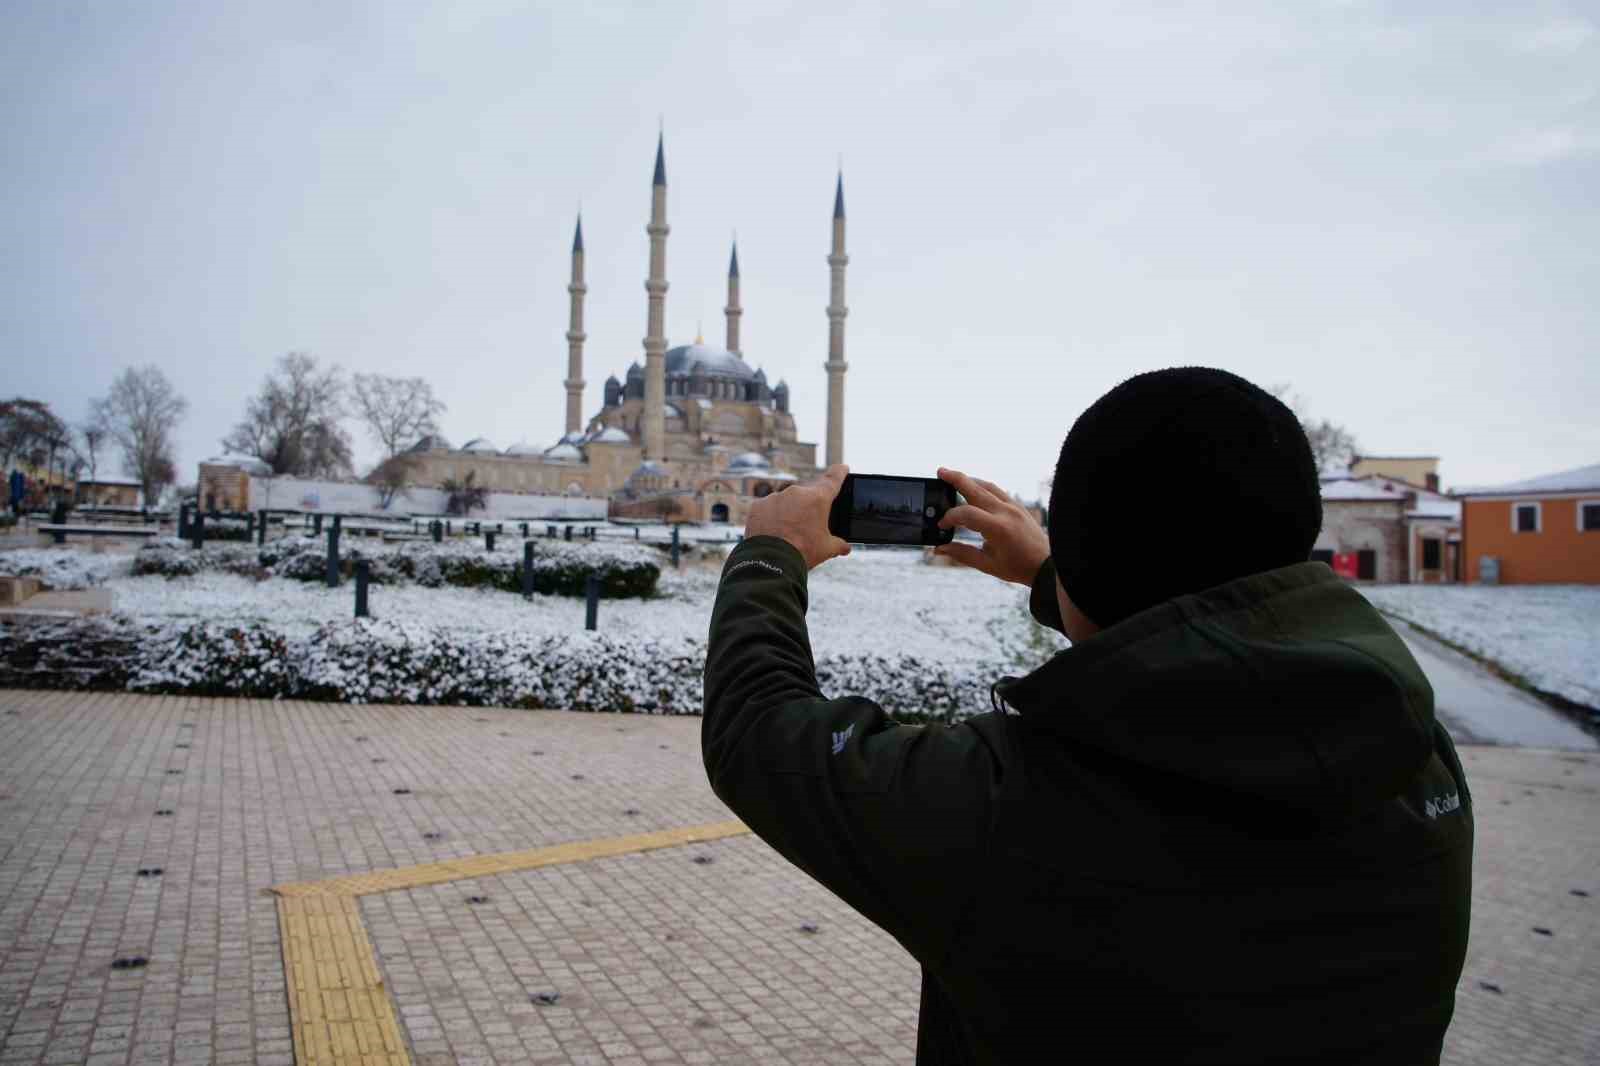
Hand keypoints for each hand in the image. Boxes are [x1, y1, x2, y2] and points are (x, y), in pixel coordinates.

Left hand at [744, 464, 852, 569]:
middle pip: (807, 495)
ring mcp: (775, 497)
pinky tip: (773, 531)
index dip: (839, 473)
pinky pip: (768, 508)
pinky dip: (771, 517)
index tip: (842, 467)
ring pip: (787, 501)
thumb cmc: (803, 552)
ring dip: (789, 512)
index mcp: (818, 499)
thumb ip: (839, 544)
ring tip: (788, 533)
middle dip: (809, 507)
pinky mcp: (758, 505)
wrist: (771, 562)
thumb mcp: (827, 549)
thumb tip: (845, 547)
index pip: (833, 479)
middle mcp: (796, 492)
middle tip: (808, 525)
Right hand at [934, 467, 1050, 586]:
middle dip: (956, 479)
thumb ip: (962, 554)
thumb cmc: (1018, 567)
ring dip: (969, 480)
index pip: (966, 514)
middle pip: (976, 489)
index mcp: (998, 529)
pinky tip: (973, 488)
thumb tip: (939, 548)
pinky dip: (983, 487)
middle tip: (940, 471)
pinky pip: (997, 491)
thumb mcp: (987, 565)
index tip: (942, 525)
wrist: (1047, 564)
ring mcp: (1014, 507)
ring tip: (952, 477)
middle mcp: (1006, 513)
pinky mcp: (1018, 506)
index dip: (950, 517)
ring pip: (987, 486)